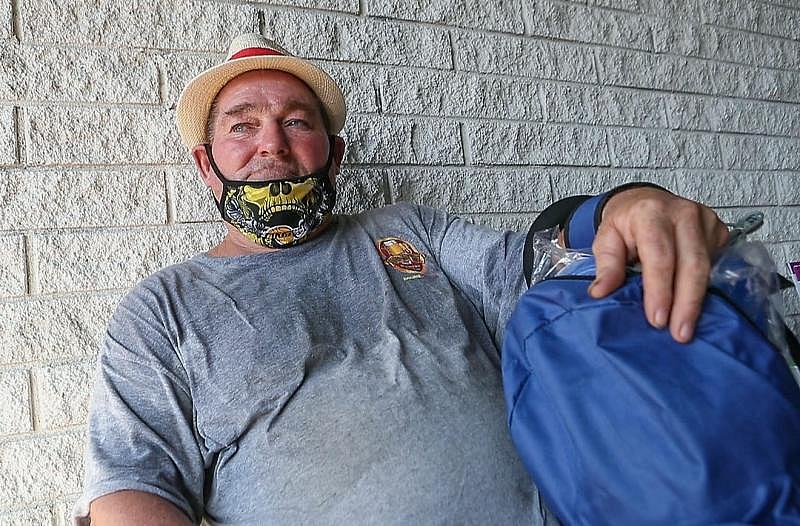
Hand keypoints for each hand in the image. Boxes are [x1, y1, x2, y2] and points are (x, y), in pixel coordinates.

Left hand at [588, 187, 728, 342]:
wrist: (644, 201)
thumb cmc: (625, 223)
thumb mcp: (605, 239)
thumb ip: (606, 266)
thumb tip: (600, 293)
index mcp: (650, 213)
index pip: (660, 256)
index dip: (660, 290)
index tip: (658, 319)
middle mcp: (683, 213)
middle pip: (691, 263)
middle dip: (686, 302)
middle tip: (680, 333)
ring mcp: (706, 220)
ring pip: (708, 266)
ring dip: (699, 300)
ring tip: (688, 327)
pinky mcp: (719, 230)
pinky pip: (717, 263)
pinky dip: (708, 287)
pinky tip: (699, 308)